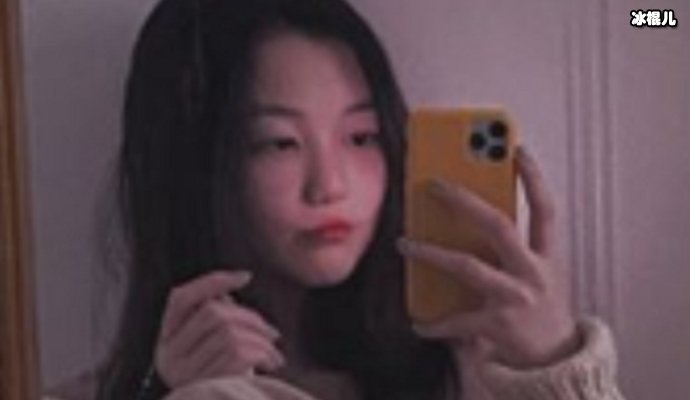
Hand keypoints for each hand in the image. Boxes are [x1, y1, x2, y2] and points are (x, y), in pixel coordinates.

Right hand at [155, 270, 284, 388]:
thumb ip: (217, 311)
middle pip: (212, 313)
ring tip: (274, 351)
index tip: (245, 276)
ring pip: (229, 334)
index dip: (213, 282)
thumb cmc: (224, 372)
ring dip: (261, 340)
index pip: (181, 298)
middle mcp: (168, 355)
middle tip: (271, 332)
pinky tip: (271, 362)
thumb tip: (239, 278)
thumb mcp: (214, 340)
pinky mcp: (206, 385)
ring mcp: (184, 373)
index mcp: (167, 337)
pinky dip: (261, 354)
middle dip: (250, 317)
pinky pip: (238, 356)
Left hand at [397, 147, 578, 368]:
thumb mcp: (539, 275)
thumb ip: (514, 250)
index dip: (533, 178)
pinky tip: (418, 322)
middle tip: (434, 185)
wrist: (558, 362)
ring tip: (403, 242)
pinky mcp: (498, 325)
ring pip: (468, 266)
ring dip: (431, 252)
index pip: (545, 210)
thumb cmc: (541, 311)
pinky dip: (434, 322)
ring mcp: (516, 298)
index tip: (515, 149)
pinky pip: (457, 319)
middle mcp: (534, 272)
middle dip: (465, 202)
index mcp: (547, 257)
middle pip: (499, 226)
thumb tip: (469, 220)